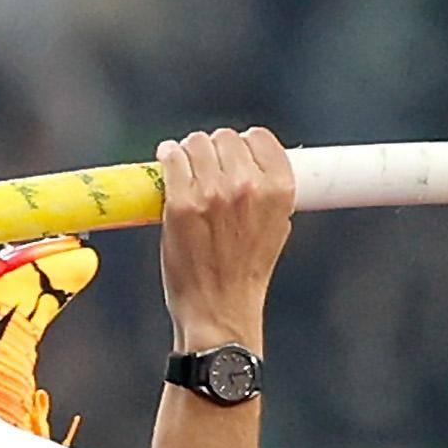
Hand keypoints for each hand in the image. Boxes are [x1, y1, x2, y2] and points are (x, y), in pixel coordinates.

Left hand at [158, 127, 293, 350]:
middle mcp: (249, 186)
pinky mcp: (182, 204)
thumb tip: (251, 162)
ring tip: (186, 167)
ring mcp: (213, 194)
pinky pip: (172, 160)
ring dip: (189, 151)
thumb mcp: (276, 227)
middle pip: (226, 138)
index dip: (244, 145)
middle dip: (215, 149)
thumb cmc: (245, 273)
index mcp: (279, 190)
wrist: (219, 310)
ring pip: (197, 143)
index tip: (234, 156)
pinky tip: (168, 161)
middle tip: (206, 168)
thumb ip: (267, 192)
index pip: (260, 138)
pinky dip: (168, 156)